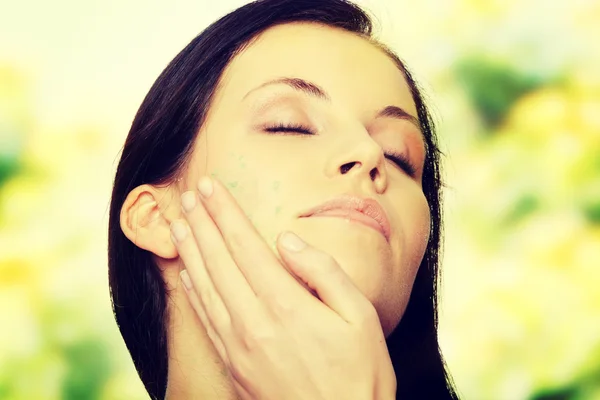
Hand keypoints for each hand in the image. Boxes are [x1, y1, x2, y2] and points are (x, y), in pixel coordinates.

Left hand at [169, 176, 396, 399]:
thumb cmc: (360, 375)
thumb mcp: (361, 317)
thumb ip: (323, 273)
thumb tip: (287, 241)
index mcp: (285, 305)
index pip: (245, 245)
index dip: (225, 212)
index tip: (210, 187)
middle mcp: (253, 323)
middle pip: (219, 261)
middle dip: (202, 223)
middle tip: (188, 195)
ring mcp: (238, 347)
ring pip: (204, 287)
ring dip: (190, 252)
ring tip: (178, 224)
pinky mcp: (233, 366)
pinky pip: (205, 320)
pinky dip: (192, 293)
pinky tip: (186, 276)